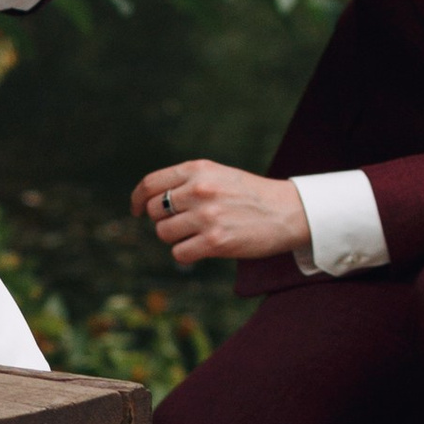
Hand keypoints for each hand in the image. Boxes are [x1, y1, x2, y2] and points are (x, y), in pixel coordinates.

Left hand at [132, 159, 307, 266]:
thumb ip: (187, 182)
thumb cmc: (250, 195)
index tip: (136, 210)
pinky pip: (179, 253)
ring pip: (164, 233)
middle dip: (162, 220)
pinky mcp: (215, 242)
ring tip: (198, 234)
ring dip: (176, 238)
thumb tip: (150, 201)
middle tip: (183, 224)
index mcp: (198, 169)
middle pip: (154, 210)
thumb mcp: (218, 175)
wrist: (287, 212)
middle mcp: (199, 189)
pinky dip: (186, 254)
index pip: (151, 183)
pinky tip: (203, 248)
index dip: (137, 199)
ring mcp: (207, 216)